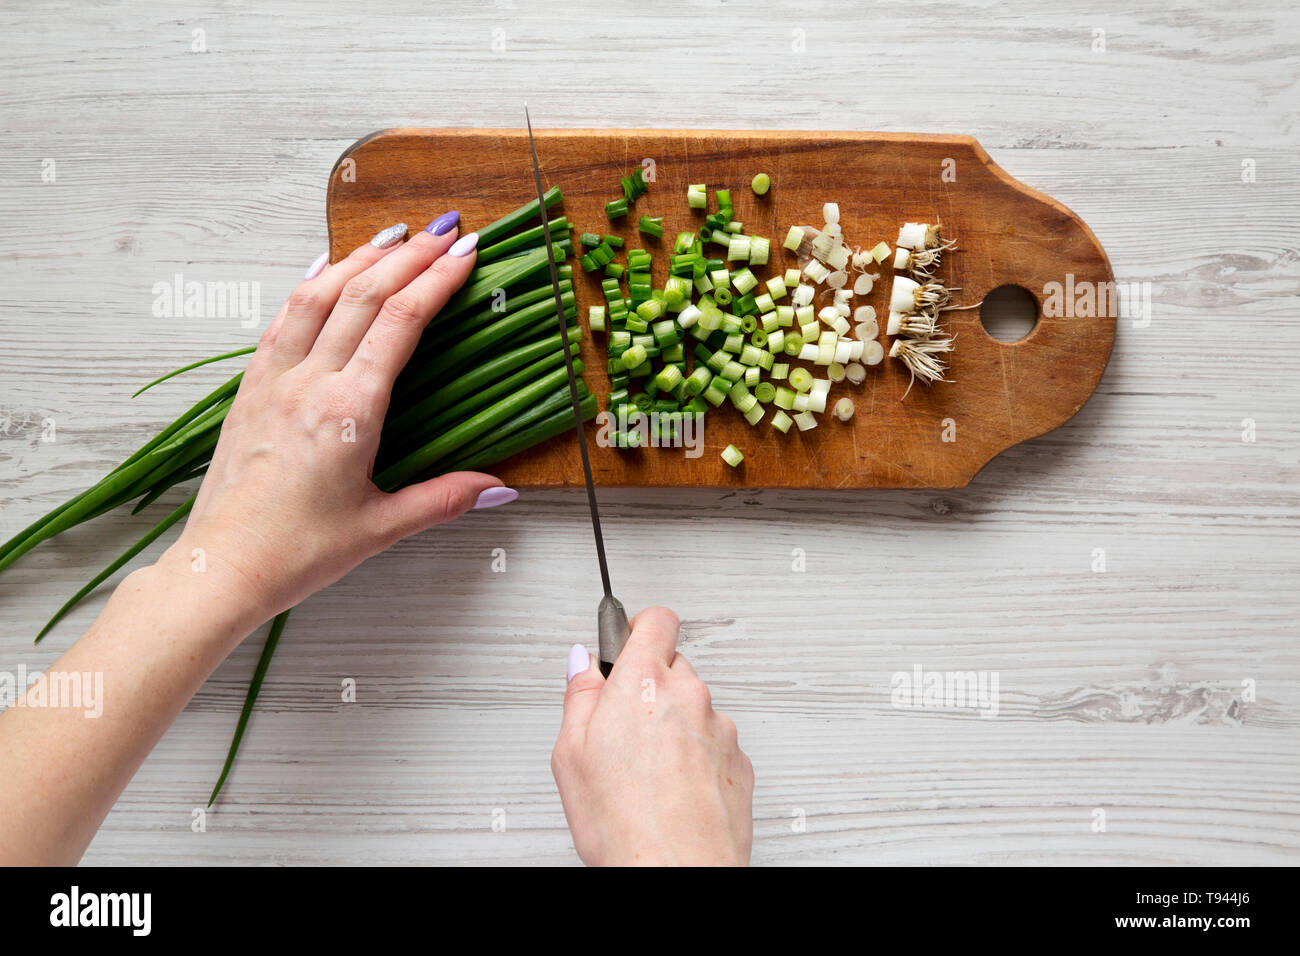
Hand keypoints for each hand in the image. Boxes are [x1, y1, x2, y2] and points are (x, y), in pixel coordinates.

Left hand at [169, 217, 510, 617]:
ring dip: (358, 258)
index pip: (400, 323)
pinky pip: (281, 319)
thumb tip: (498, 488)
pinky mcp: (249, 389)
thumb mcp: (382, 528)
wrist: (223, 566)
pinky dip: (309, 285)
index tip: (466, 253)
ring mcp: (273, 380)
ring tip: (393, 235)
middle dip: (409, 255)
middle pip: (363, 294)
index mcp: (348, 411)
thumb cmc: (297, 552)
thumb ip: (443, 499)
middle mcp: (309, 383)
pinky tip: (322, 269)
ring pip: (317, 295)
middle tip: (445, 230)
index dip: (437, 280)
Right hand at [551, 607, 753, 865]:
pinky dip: (696, 755)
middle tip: (621, 727)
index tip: (623, 645)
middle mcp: (690, 696)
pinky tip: (672, 789)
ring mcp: (721, 729)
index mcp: (644, 682)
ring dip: (674, 724)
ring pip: (694, 706)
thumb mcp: (570, 754)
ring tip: (646, 771)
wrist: (677, 874)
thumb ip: (579, 696)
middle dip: (648, 686)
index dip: (635, 629)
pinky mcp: (741, 761)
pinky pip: (714, 742)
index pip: (655, 619)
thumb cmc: (624, 824)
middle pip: (673, 665)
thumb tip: (583, 665)